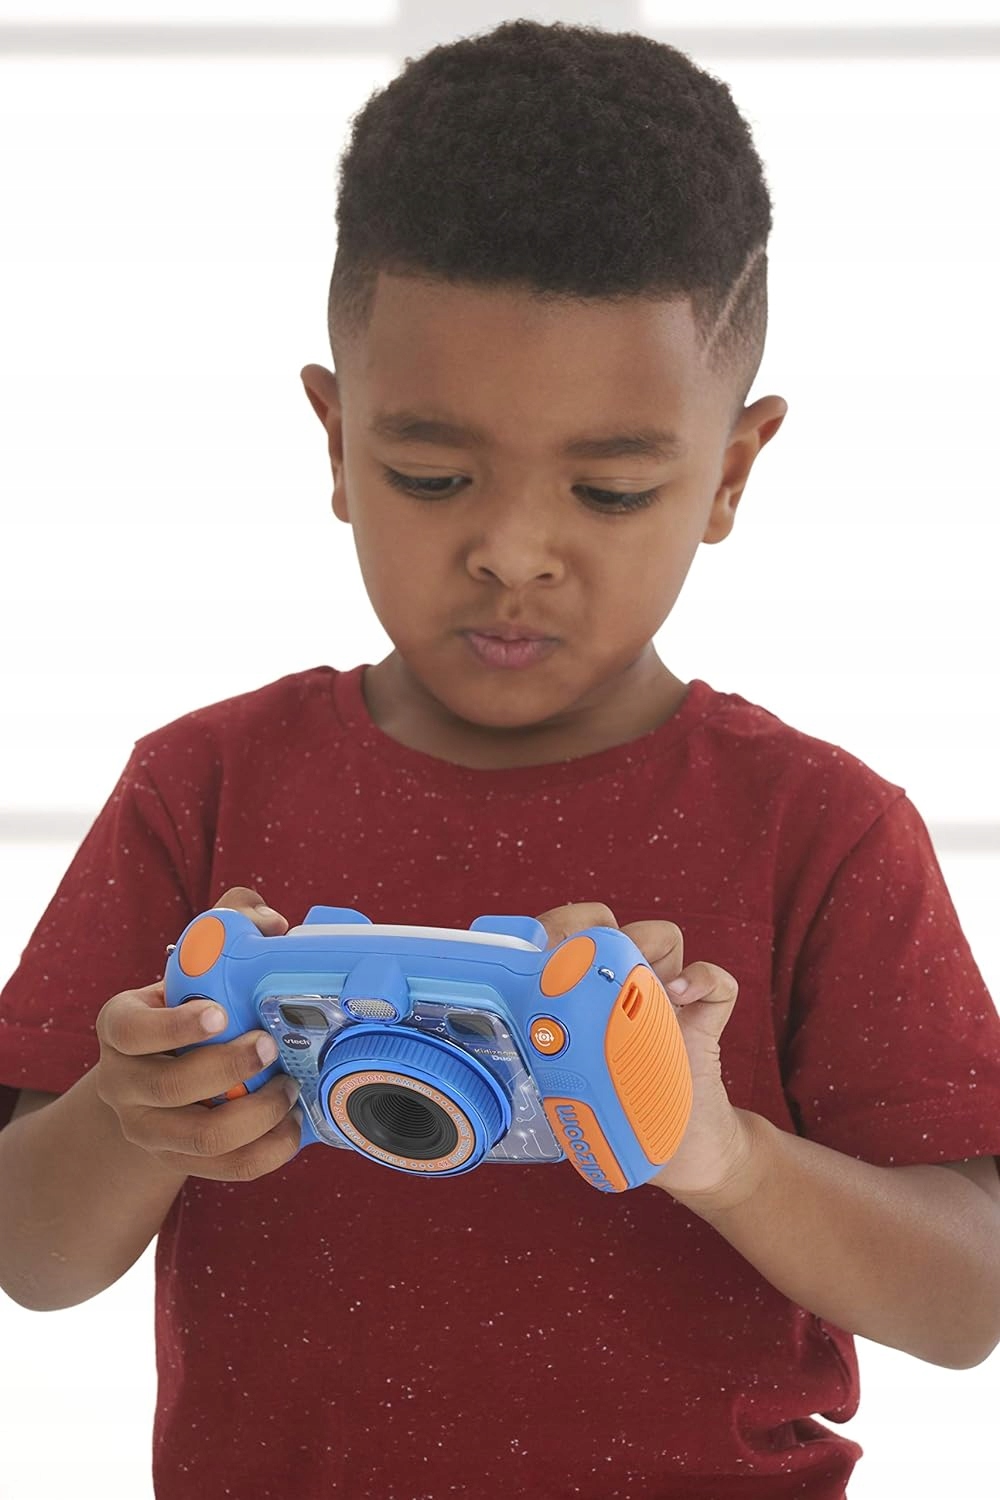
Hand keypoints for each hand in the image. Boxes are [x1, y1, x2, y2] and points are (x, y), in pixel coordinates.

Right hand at [94, 888, 301, 1181]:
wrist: (158, 1072)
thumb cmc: (186, 1006)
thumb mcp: (191, 965)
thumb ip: (228, 927)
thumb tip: (272, 924)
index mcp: (120, 1027)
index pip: (130, 1030)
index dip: (174, 1027)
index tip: (220, 1013)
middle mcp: (123, 1083)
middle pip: (170, 1087)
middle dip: (228, 1069)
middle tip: (269, 1046)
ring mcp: (148, 1129)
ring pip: (200, 1138)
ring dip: (255, 1115)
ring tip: (289, 1088)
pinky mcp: (180, 1161)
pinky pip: (226, 1169)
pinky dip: (267, 1152)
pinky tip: (293, 1126)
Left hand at [534, 901, 754, 1200]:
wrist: (682, 1156)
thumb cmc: (618, 1119)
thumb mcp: (570, 1089)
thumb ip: (543, 1058)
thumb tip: (491, 1043)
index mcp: (585, 1001)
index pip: (565, 943)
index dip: (549, 930)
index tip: (534, 944)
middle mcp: (622, 991)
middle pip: (610, 926)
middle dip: (593, 924)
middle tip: (580, 949)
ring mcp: (666, 1001)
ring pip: (664, 938)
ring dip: (648, 943)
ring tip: (632, 976)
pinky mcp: (705, 1021)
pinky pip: (717, 984)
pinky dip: (701, 979)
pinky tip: (679, 996)